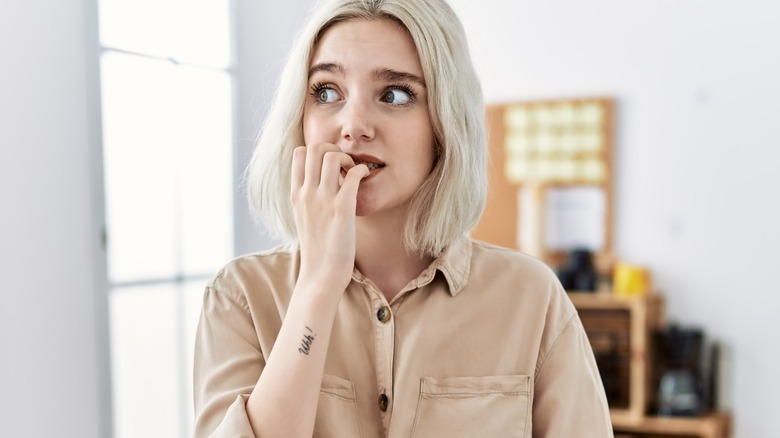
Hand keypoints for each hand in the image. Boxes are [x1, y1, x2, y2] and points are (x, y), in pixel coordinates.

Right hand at [290, 143, 368, 293]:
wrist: (321, 274)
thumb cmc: (317, 248)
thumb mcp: (304, 217)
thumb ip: (308, 197)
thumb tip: (320, 181)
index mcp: (296, 194)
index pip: (299, 153)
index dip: (318, 152)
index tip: (330, 166)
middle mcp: (306, 193)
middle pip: (315, 147)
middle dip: (333, 148)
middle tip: (344, 165)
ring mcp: (323, 200)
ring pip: (332, 155)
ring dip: (347, 158)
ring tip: (353, 173)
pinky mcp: (342, 209)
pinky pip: (353, 174)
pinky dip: (361, 170)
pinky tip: (364, 179)